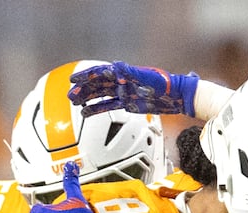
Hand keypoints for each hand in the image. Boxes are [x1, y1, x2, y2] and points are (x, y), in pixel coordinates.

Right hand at [69, 62, 197, 116]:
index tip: (74, 80)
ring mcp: (123, 92)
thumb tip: (116, 65)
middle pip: (97, 84)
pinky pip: (108, 106)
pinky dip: (97, 109)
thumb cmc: (163, 83)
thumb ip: (130, 73)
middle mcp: (121, 82)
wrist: (175, 96)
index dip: (86, 76)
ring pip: (100, 95)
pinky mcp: (127, 103)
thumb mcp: (146, 77)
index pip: (100, 73)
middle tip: (71, 95)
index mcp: (123, 73)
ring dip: (87, 99)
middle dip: (83, 89)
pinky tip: (87, 113)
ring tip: (75, 103)